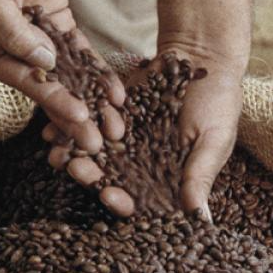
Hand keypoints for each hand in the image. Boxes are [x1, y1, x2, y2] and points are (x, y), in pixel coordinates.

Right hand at [0, 0, 123, 153]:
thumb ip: (13, 30)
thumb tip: (43, 63)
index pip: (24, 83)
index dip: (53, 101)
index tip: (79, 118)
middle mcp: (13, 54)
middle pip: (50, 89)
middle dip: (77, 116)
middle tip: (101, 143)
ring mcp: (40, 43)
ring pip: (70, 77)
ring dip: (93, 101)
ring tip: (117, 125)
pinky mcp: (60, 28)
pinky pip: (81, 54)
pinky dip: (99, 73)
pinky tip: (116, 93)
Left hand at [44, 0, 255, 219]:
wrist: (204, 55)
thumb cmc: (219, 101)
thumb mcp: (215, 139)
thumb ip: (202, 174)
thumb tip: (200, 217)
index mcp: (169, 177)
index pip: (142, 199)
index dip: (123, 201)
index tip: (109, 196)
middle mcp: (143, 162)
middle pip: (111, 178)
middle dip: (91, 176)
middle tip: (75, 169)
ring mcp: (125, 138)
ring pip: (95, 153)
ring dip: (75, 155)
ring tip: (57, 154)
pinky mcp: (113, 113)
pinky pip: (88, 123)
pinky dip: (71, 127)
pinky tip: (53, 128)